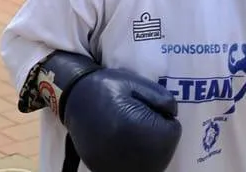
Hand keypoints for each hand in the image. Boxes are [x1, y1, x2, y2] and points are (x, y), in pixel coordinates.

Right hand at [37, 51, 180, 171]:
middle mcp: (133, 155)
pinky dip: (130, 157)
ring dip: (144, 147)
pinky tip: (117, 141)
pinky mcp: (106, 170)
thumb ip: (162, 98)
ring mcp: (119, 167)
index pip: (173, 130)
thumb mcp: (136, 82)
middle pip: (164, 148)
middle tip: (132, 116)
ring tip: (124, 129)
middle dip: (155, 133)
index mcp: (143, 131)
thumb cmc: (104, 87)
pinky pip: (132, 167)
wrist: (71, 97)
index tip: (141, 105)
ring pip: (150, 161)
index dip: (159, 114)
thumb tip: (173, 115)